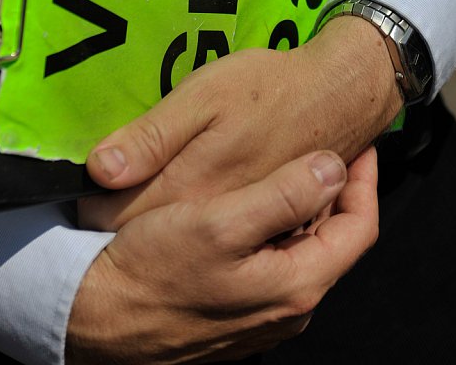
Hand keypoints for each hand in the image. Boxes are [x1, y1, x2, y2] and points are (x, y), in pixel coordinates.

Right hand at [67, 147, 378, 363]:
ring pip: (300, 249)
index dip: (365, 179)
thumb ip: (285, 194)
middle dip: (333, 191)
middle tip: (323, 143)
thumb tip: (335, 166)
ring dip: (302, 208)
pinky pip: (271, 262)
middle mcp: (288, 308)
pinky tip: (249, 201)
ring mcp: (260, 315)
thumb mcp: (220, 221)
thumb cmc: (154, 265)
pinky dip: (274, 228)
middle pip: (331, 238)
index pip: (360, 228)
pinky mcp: (233, 313)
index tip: (358, 141)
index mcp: (298, 286)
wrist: (91, 315)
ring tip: (289, 163)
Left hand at [80, 16, 400, 230]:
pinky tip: (194, 213)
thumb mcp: (205, 93)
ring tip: (145, 207)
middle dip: (118, 222)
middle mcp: (211, 220)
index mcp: (190, 186)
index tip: (85, 190)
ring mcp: (239, 230)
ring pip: (179, 243)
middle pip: (143, 235)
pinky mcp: (261, 229)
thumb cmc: (269, 86)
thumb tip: (100, 170)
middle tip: (107, 199)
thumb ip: (153, 135)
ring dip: (157, 230)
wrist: (339, 95)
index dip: (92, 205)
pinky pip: (219, 243)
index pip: (114, 216)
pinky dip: (199, 232)